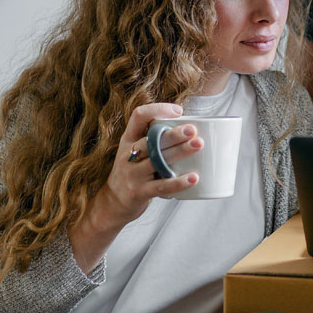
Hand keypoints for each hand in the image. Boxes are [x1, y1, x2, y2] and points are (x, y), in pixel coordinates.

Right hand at [99, 103, 204, 228]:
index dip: (158, 109)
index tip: (179, 111)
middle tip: (193, 130)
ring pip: (157, 160)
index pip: (138, 116)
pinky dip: (179, 182)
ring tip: (199, 145)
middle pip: (151, 140)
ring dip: (180, 151)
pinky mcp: (139, 192)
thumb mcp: (135, 150)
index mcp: (129, 139)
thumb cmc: (133, 171)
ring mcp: (132, 174)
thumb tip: (190, 127)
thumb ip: (154, 139)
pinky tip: (194, 177)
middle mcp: (128, 154)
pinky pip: (161, 186)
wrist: (113, 203)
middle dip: (173, 134)